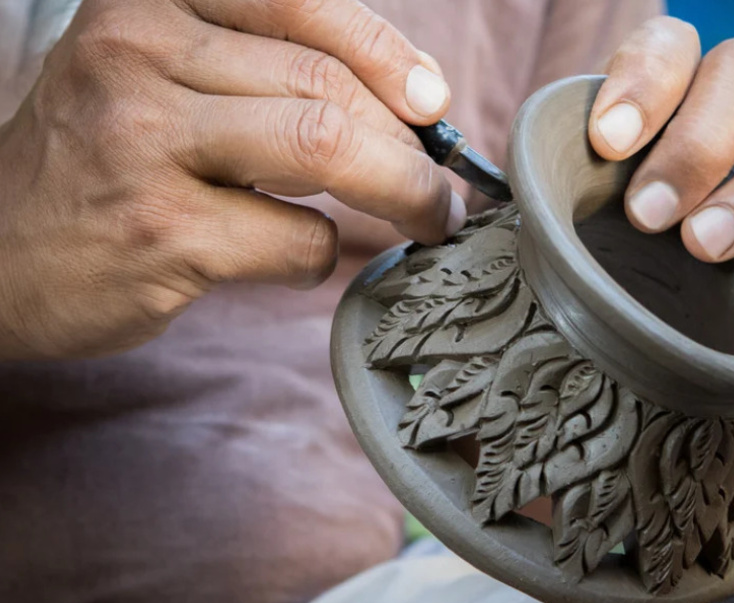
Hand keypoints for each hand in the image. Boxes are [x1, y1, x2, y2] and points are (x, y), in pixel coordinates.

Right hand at [0, 0, 465, 359]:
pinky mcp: (160, 231)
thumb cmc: (106, 163)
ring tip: (422, 218)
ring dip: (400, 193)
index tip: (433, 103)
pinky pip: (297, 238)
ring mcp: (143, 141)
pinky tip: (298, 257)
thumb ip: (266, 70)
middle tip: (439, 188)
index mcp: (150, 3)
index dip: (387, 53)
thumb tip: (414, 98)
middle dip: (410, 146)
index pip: (301, 2)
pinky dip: (322, 255)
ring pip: (325, 148)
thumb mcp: (165, 80)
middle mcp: (137, 54)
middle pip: (326, 85)